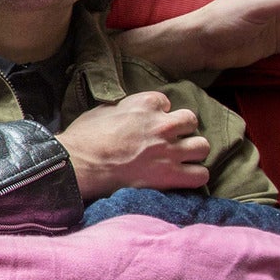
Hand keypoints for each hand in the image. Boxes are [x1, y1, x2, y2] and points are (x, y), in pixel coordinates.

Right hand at [57, 91, 210, 200]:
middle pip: (190, 121)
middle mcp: (162, 124)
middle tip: (169, 140)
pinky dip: (194, 176)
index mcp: (145, 104)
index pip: (166, 102)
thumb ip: (124, 108)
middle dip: (182, 129)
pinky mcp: (170, 175)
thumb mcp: (101, 110)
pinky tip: (183, 177)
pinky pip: (200, 174)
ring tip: (180, 158)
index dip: (158, 114)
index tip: (148, 124)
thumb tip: (128, 111)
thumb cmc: (83, 139)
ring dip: (192, 151)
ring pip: (202, 146)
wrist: (77, 166)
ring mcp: (169, 150)